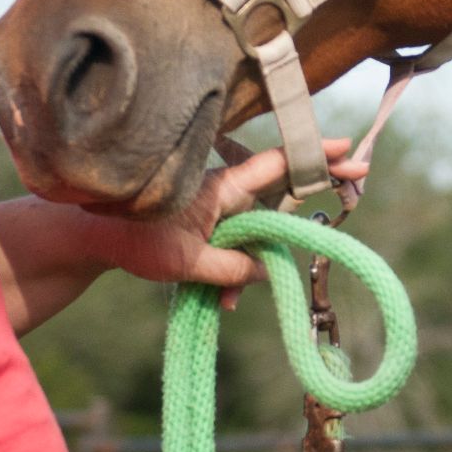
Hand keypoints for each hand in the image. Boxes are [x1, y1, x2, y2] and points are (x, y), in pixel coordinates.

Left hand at [101, 139, 368, 297]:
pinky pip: (237, 239)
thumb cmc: (136, 241)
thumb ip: (233, 267)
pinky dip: (236, 267)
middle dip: (310, 193)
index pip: (277, 166)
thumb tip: (267, 270)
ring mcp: (217, 204)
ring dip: (255, 259)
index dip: (314, 157)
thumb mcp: (188, 263)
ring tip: (228, 302)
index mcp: (222, 189)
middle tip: (358, 176)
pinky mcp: (208, 220)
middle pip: (279, 191)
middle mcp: (224, 190)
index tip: (348, 150)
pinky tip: (221, 300)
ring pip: (257, 225)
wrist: (94, 237)